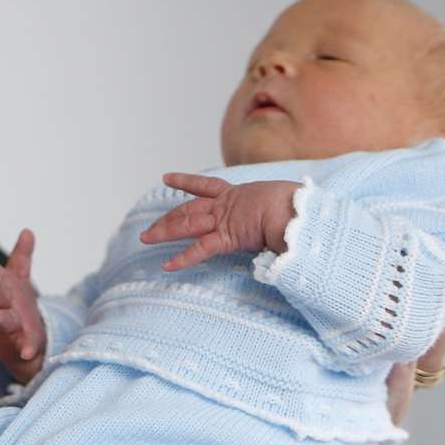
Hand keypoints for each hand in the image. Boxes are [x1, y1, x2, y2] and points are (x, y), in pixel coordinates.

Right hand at [0, 230, 45, 383]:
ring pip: (5, 320)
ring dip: (0, 318)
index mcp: (1, 289)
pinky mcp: (22, 344)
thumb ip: (21, 257)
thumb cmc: (15, 307)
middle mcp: (2, 307)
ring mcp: (10, 326)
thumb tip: (27, 231)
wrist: (20, 344)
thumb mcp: (18, 280)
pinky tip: (27, 352)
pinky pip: (24, 346)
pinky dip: (25, 349)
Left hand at [140, 176, 300, 271]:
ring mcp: (224, 219)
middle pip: (188, 209)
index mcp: (237, 195)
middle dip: (167, 218)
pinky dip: (183, 258)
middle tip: (149, 228)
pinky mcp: (227, 236)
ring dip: (164, 232)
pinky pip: (201, 249)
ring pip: (187, 224)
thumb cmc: (297, 207)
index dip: (185, 182)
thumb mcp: (280, 205)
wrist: (299, 209)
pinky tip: (166, 266)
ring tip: (145, 239)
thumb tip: (282, 221)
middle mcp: (225, 205)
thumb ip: (273, 212)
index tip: (167, 178)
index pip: (205, 186)